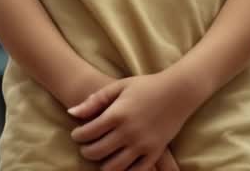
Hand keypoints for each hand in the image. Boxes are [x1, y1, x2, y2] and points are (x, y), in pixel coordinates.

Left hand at [68, 73, 195, 170]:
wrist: (178, 91)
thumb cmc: (146, 85)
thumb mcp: (119, 86)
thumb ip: (95, 100)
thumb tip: (71, 113)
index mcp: (118, 114)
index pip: (88, 133)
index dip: (78, 136)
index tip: (77, 134)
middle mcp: (129, 131)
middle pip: (97, 152)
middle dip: (86, 151)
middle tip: (86, 147)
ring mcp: (143, 144)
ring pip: (114, 167)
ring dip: (102, 165)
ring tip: (101, 156)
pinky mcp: (155, 152)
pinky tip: (118, 164)